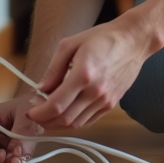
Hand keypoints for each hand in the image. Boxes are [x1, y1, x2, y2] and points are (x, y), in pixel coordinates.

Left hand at [26, 17, 151, 129]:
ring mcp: (105, 100)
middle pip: (64, 119)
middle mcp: (95, 91)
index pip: (56, 105)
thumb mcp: (70, 44)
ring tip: (48, 115)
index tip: (30, 111)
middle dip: (45, 122)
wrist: (133, 41)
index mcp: (83, 75)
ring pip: (76, 124)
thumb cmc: (102, 38)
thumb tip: (40, 89)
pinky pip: (88, 121)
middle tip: (36, 115)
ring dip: (58, 124)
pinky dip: (74, 121)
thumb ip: (53, 69)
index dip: (39, 113)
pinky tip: (66, 113)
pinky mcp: (111, 104)